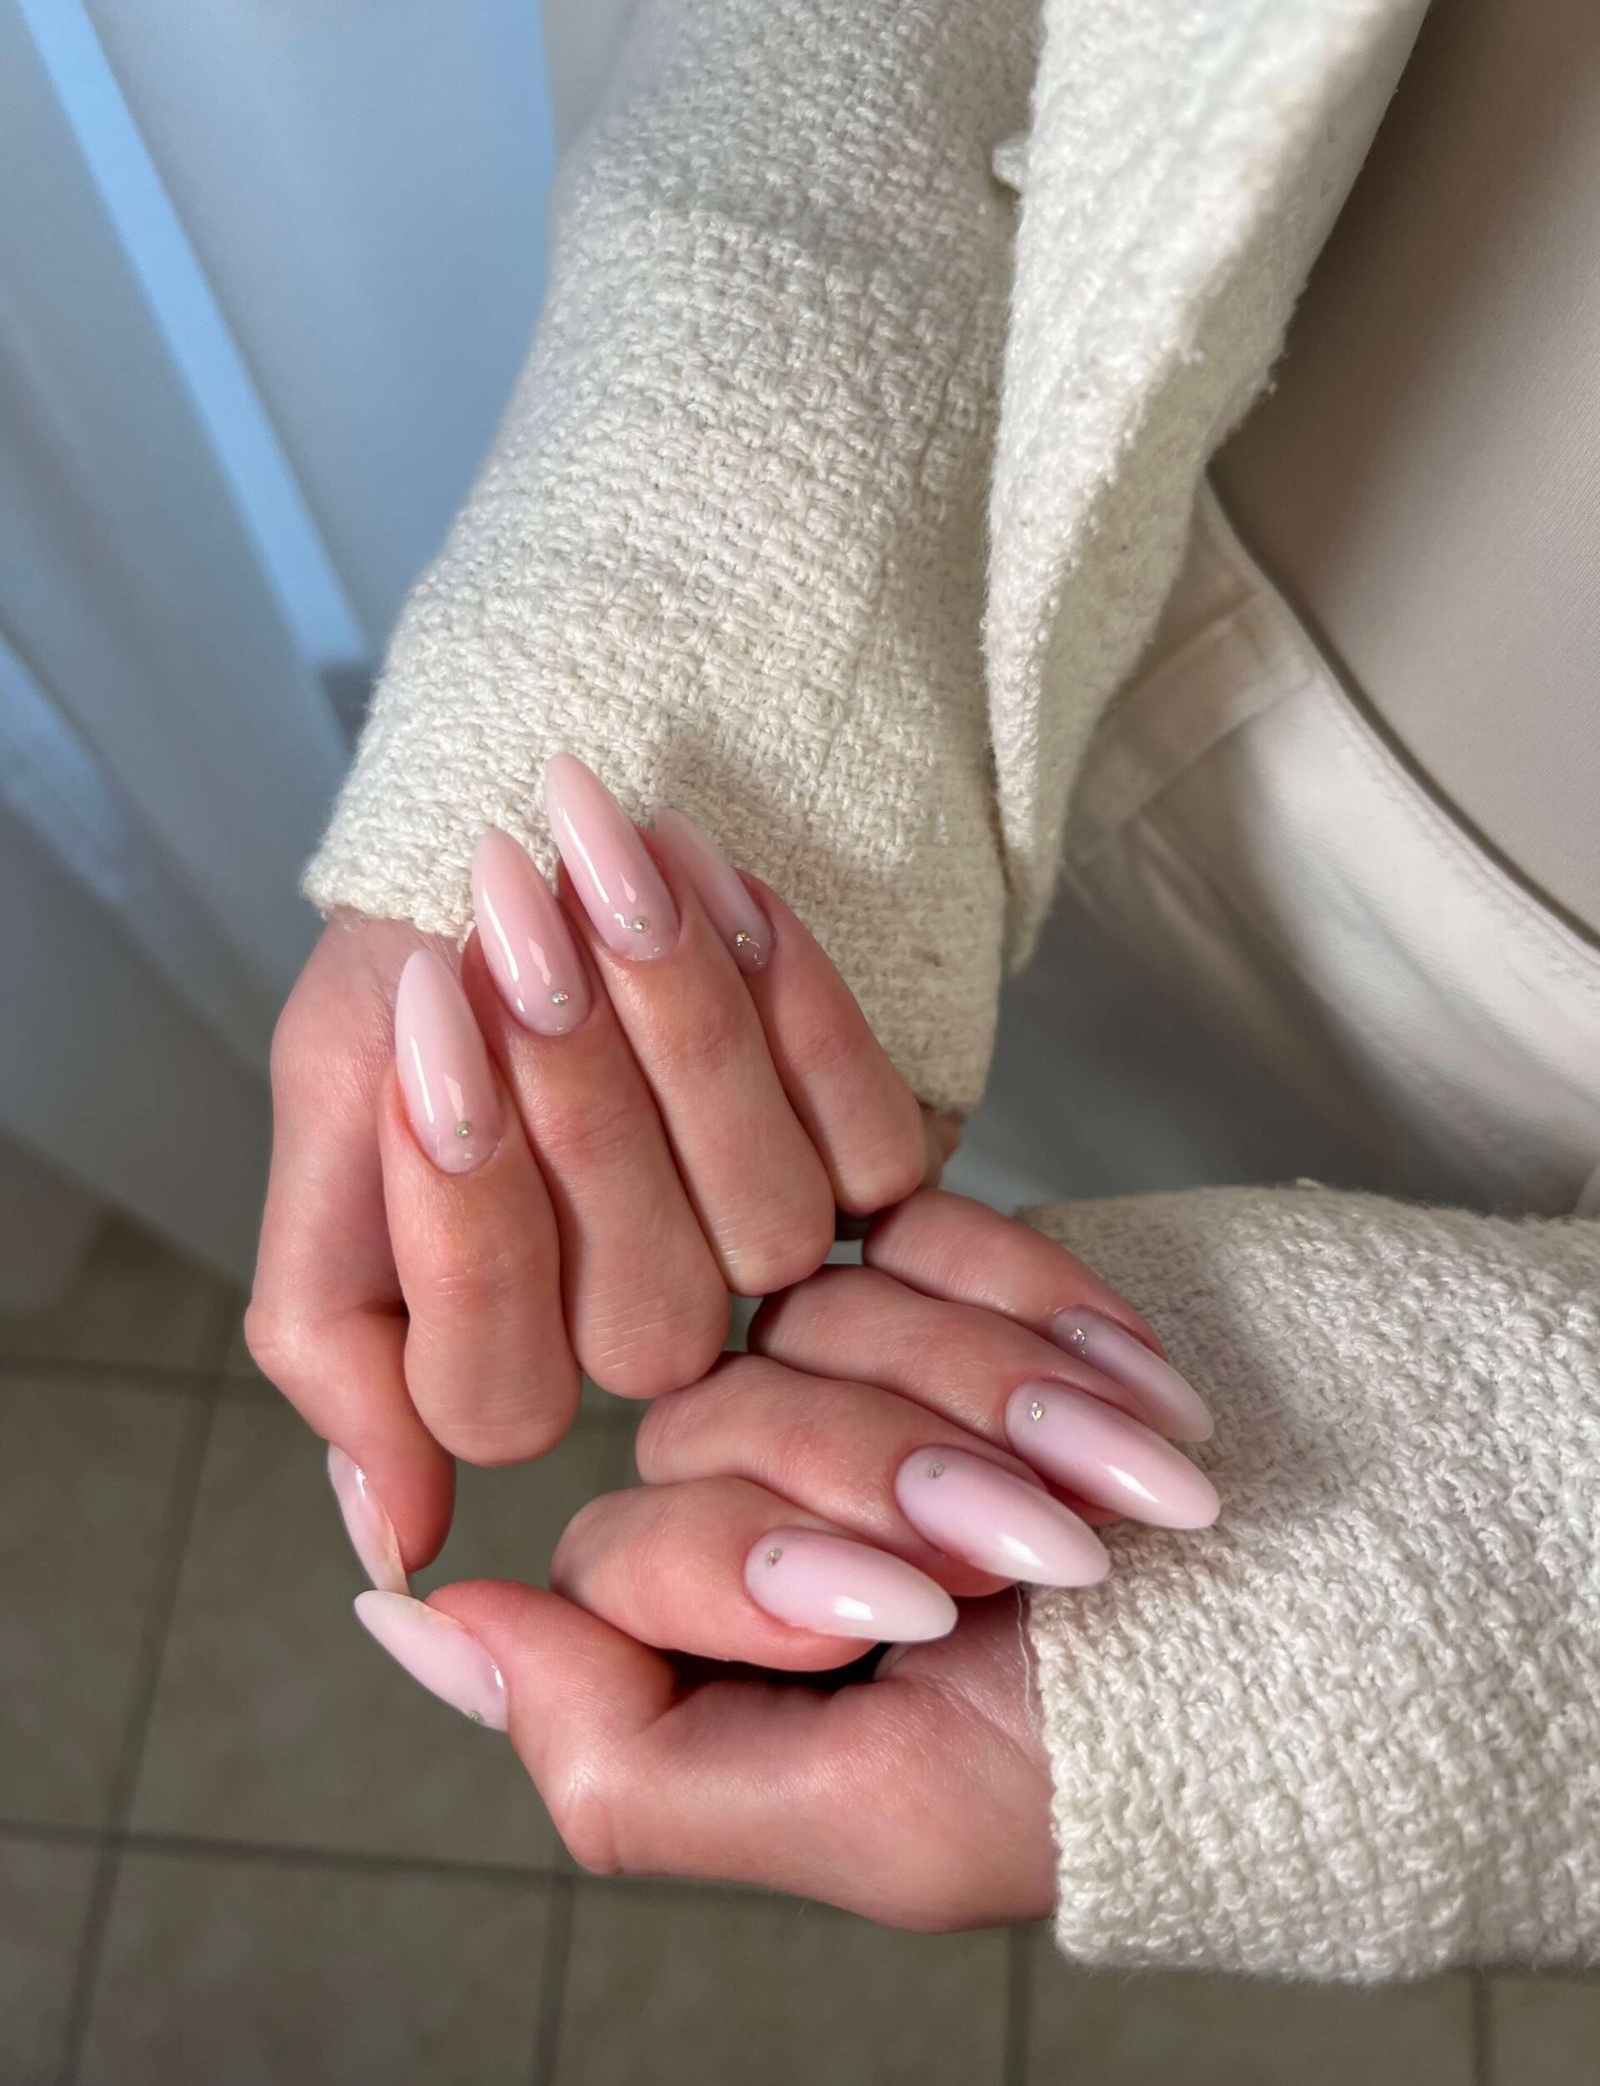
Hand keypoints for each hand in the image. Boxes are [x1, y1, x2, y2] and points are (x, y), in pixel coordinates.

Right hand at [248, 757, 945, 1580]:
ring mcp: (776, 1263)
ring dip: (688, 1031)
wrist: (523, 842)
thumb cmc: (411, 981)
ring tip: (607, 859)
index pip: (496, 1389)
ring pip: (770, 1223)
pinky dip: (796, 1002)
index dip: (461, 1212)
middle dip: (578, 1094)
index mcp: (511, 1363)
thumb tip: (390, 1546)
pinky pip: (870, 1136)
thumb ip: (331, 1334)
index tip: (414, 1017)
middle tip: (513, 908)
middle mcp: (655, 1336)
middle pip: (649, 1308)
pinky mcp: (881, 1168)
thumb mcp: (329, 1126)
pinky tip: (714, 881)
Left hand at [350, 1192, 1218, 1926]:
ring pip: (821, 1312)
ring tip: (1130, 1479)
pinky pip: (922, 1227)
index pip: (635, 1540)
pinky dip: (1026, 1299)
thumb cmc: (1091, 1771)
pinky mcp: (947, 1272)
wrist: (1307, 1650)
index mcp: (706, 1624)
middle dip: (901, 1484)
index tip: (914, 1612)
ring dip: (989, 1405)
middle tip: (1049, 1552)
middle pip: (727, 1412)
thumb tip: (412, 1623)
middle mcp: (760, 1484)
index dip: (766, 1567)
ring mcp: (854, 1367)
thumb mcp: (862, 1825)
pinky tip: (1127, 1379)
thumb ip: (618, 1755)